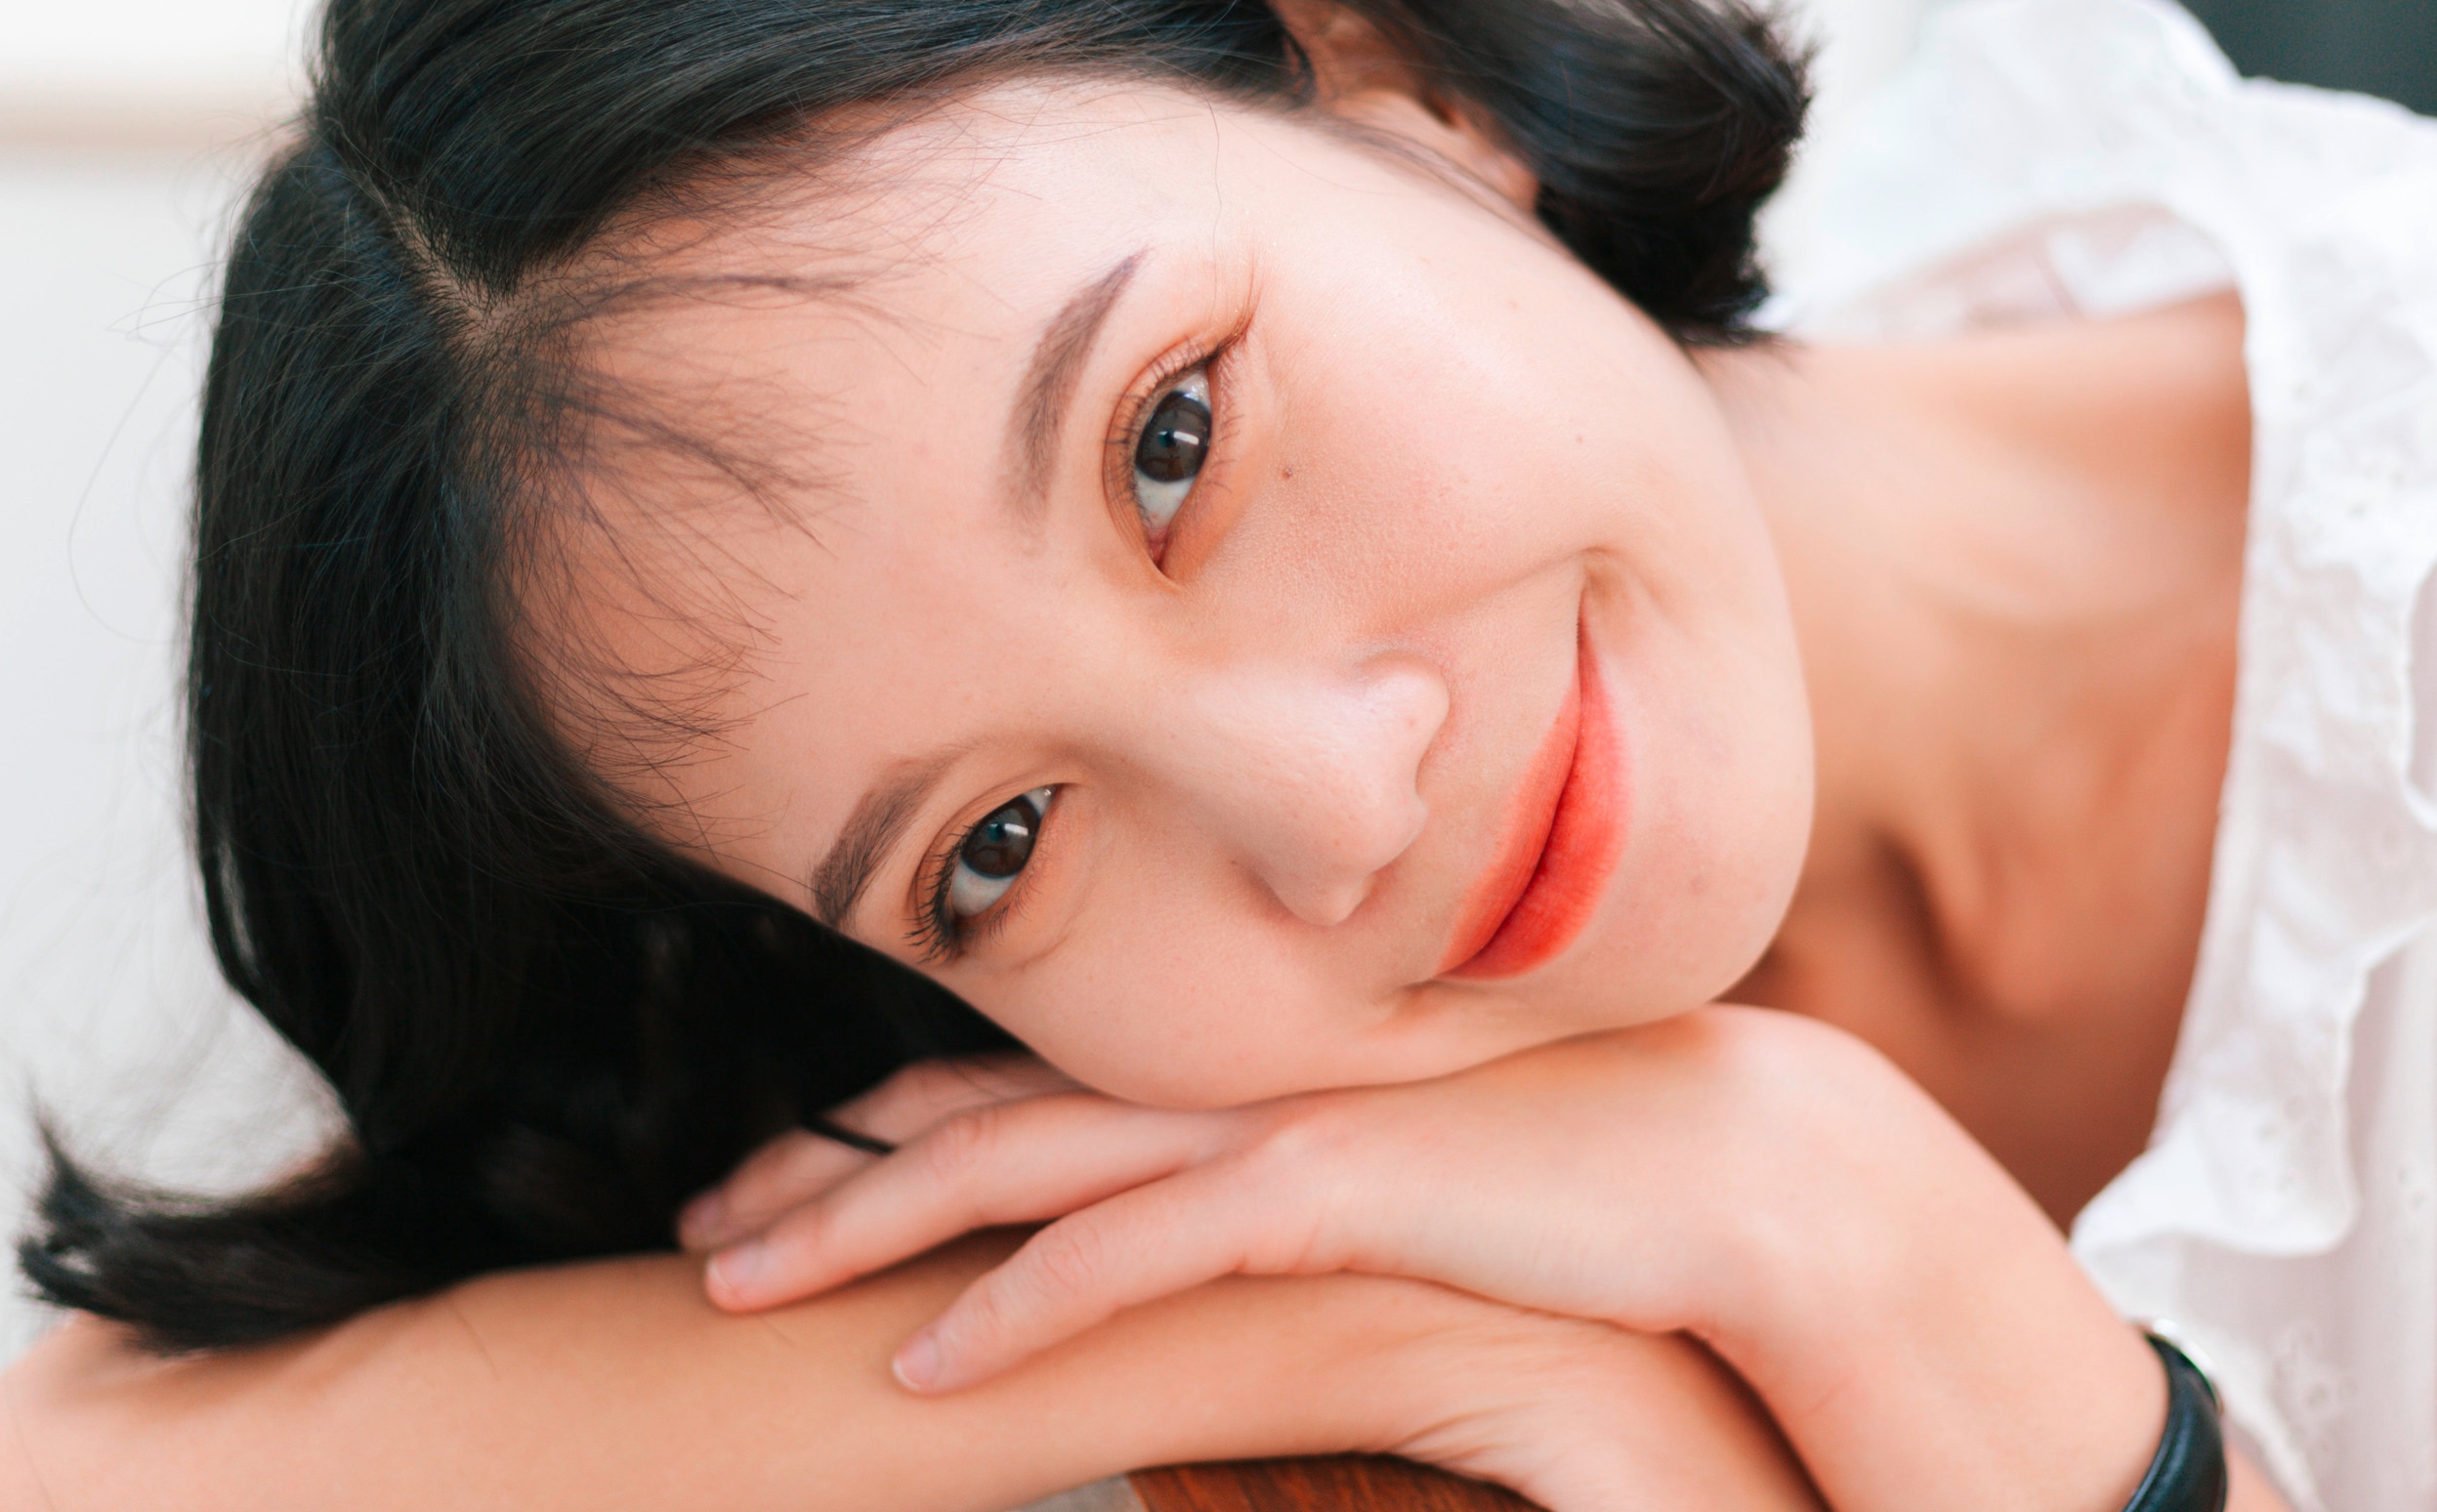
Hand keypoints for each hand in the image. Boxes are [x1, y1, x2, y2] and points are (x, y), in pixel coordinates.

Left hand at [685, 1010, 2165, 1511]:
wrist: (1741, 1162)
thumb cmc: (1568, 1186)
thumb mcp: (1390, 1194)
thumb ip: (1281, 1209)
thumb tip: (1202, 1281)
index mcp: (1231, 1065)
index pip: (1017, 1088)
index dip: (882, 1129)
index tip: (775, 1174)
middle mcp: (1225, 1075)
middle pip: (973, 1112)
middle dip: (821, 1167)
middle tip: (696, 1226)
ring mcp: (1267, 1121)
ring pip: (1014, 1166)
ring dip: (861, 1224)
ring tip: (737, 1278)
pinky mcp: (1329, 1189)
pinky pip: (1138, 1254)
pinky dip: (1023, 1307)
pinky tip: (926, 1371)